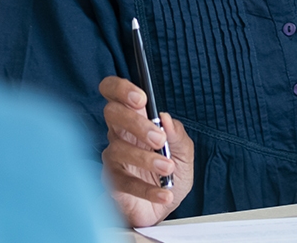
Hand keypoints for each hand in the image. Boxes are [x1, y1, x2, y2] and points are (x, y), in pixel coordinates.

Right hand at [99, 76, 194, 226]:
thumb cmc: (171, 174)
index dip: (121, 90)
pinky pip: (124, 183)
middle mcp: (120, 136)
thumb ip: (178, 134)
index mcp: (136, 121)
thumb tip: (165, 118)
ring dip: (145, 159)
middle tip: (159, 139)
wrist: (166, 207)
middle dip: (135, 123)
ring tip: (167, 168)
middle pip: (112, 114)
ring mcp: (113, 160)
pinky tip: (165, 193)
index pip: (115, 94)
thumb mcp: (184, 152)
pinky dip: (148, 190)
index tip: (141, 98)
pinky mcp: (112, 185)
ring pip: (118, 150)